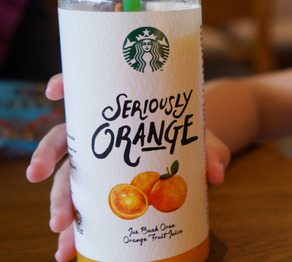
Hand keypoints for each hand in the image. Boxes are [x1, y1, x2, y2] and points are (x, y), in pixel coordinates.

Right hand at [26, 74, 231, 261]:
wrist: (199, 156)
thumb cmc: (196, 139)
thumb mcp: (206, 142)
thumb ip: (212, 154)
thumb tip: (217, 175)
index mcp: (120, 113)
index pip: (85, 92)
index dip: (65, 85)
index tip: (54, 91)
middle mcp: (101, 137)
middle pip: (63, 141)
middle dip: (45, 158)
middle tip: (37, 177)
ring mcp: (98, 165)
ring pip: (65, 179)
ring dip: (59, 203)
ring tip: (60, 227)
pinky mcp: (103, 190)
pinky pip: (83, 208)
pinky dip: (75, 230)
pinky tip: (69, 248)